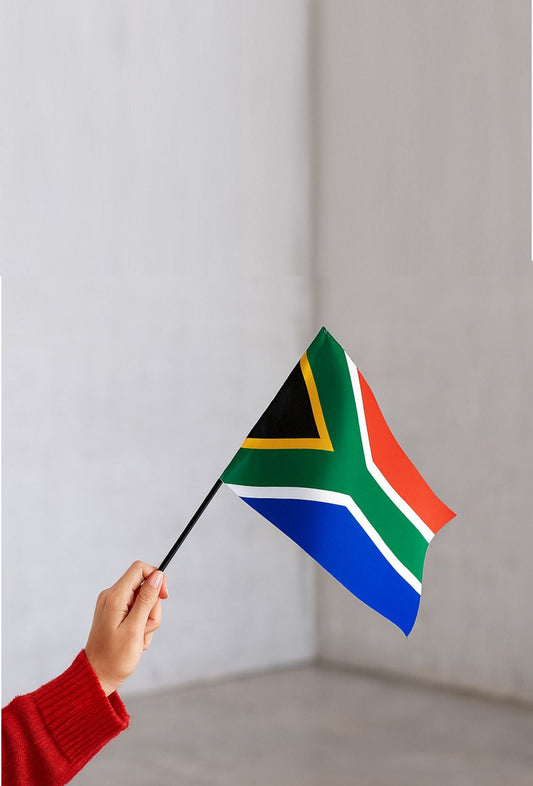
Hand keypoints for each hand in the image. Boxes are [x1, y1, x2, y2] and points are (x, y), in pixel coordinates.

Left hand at [85, 561, 168, 695]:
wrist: (97, 676)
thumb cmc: (114, 658)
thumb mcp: (135, 629)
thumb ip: (146, 600)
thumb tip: (157, 576)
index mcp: (115, 596)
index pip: (140, 569)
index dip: (156, 578)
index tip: (164, 596)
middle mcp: (112, 596)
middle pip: (144, 587)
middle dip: (152, 608)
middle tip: (144, 629)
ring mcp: (113, 605)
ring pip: (143, 601)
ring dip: (148, 621)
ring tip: (139, 638)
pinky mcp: (115, 613)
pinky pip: (137, 611)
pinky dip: (141, 625)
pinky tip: (135, 640)